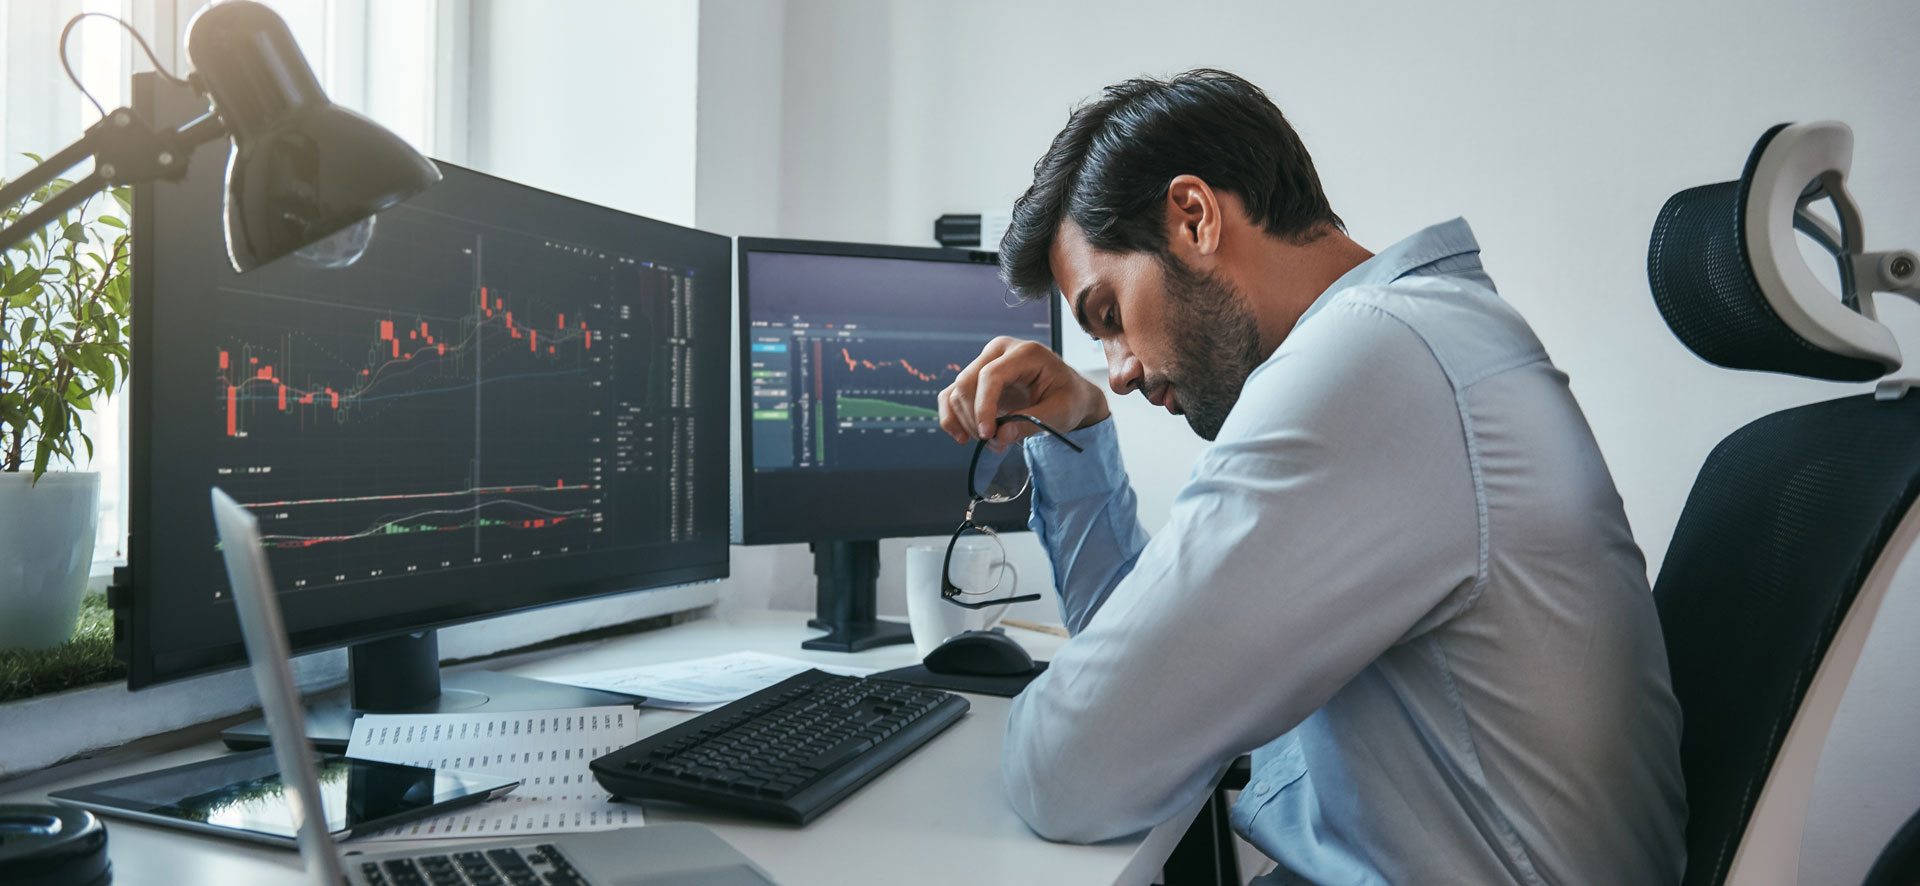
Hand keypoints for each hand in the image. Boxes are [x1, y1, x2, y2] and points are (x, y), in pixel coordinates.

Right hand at [938, 336, 1109, 447]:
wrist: (1069, 395)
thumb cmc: (1069, 399)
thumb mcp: (1061, 414)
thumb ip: (1032, 423)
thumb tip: (999, 436)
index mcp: (1024, 353)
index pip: (991, 375)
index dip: (984, 406)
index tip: (987, 435)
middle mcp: (999, 351)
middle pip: (967, 382)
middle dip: (975, 418)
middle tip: (995, 444)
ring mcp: (984, 363)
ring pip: (956, 392)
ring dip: (966, 423)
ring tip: (992, 444)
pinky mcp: (976, 379)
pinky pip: (951, 397)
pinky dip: (951, 419)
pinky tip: (962, 438)